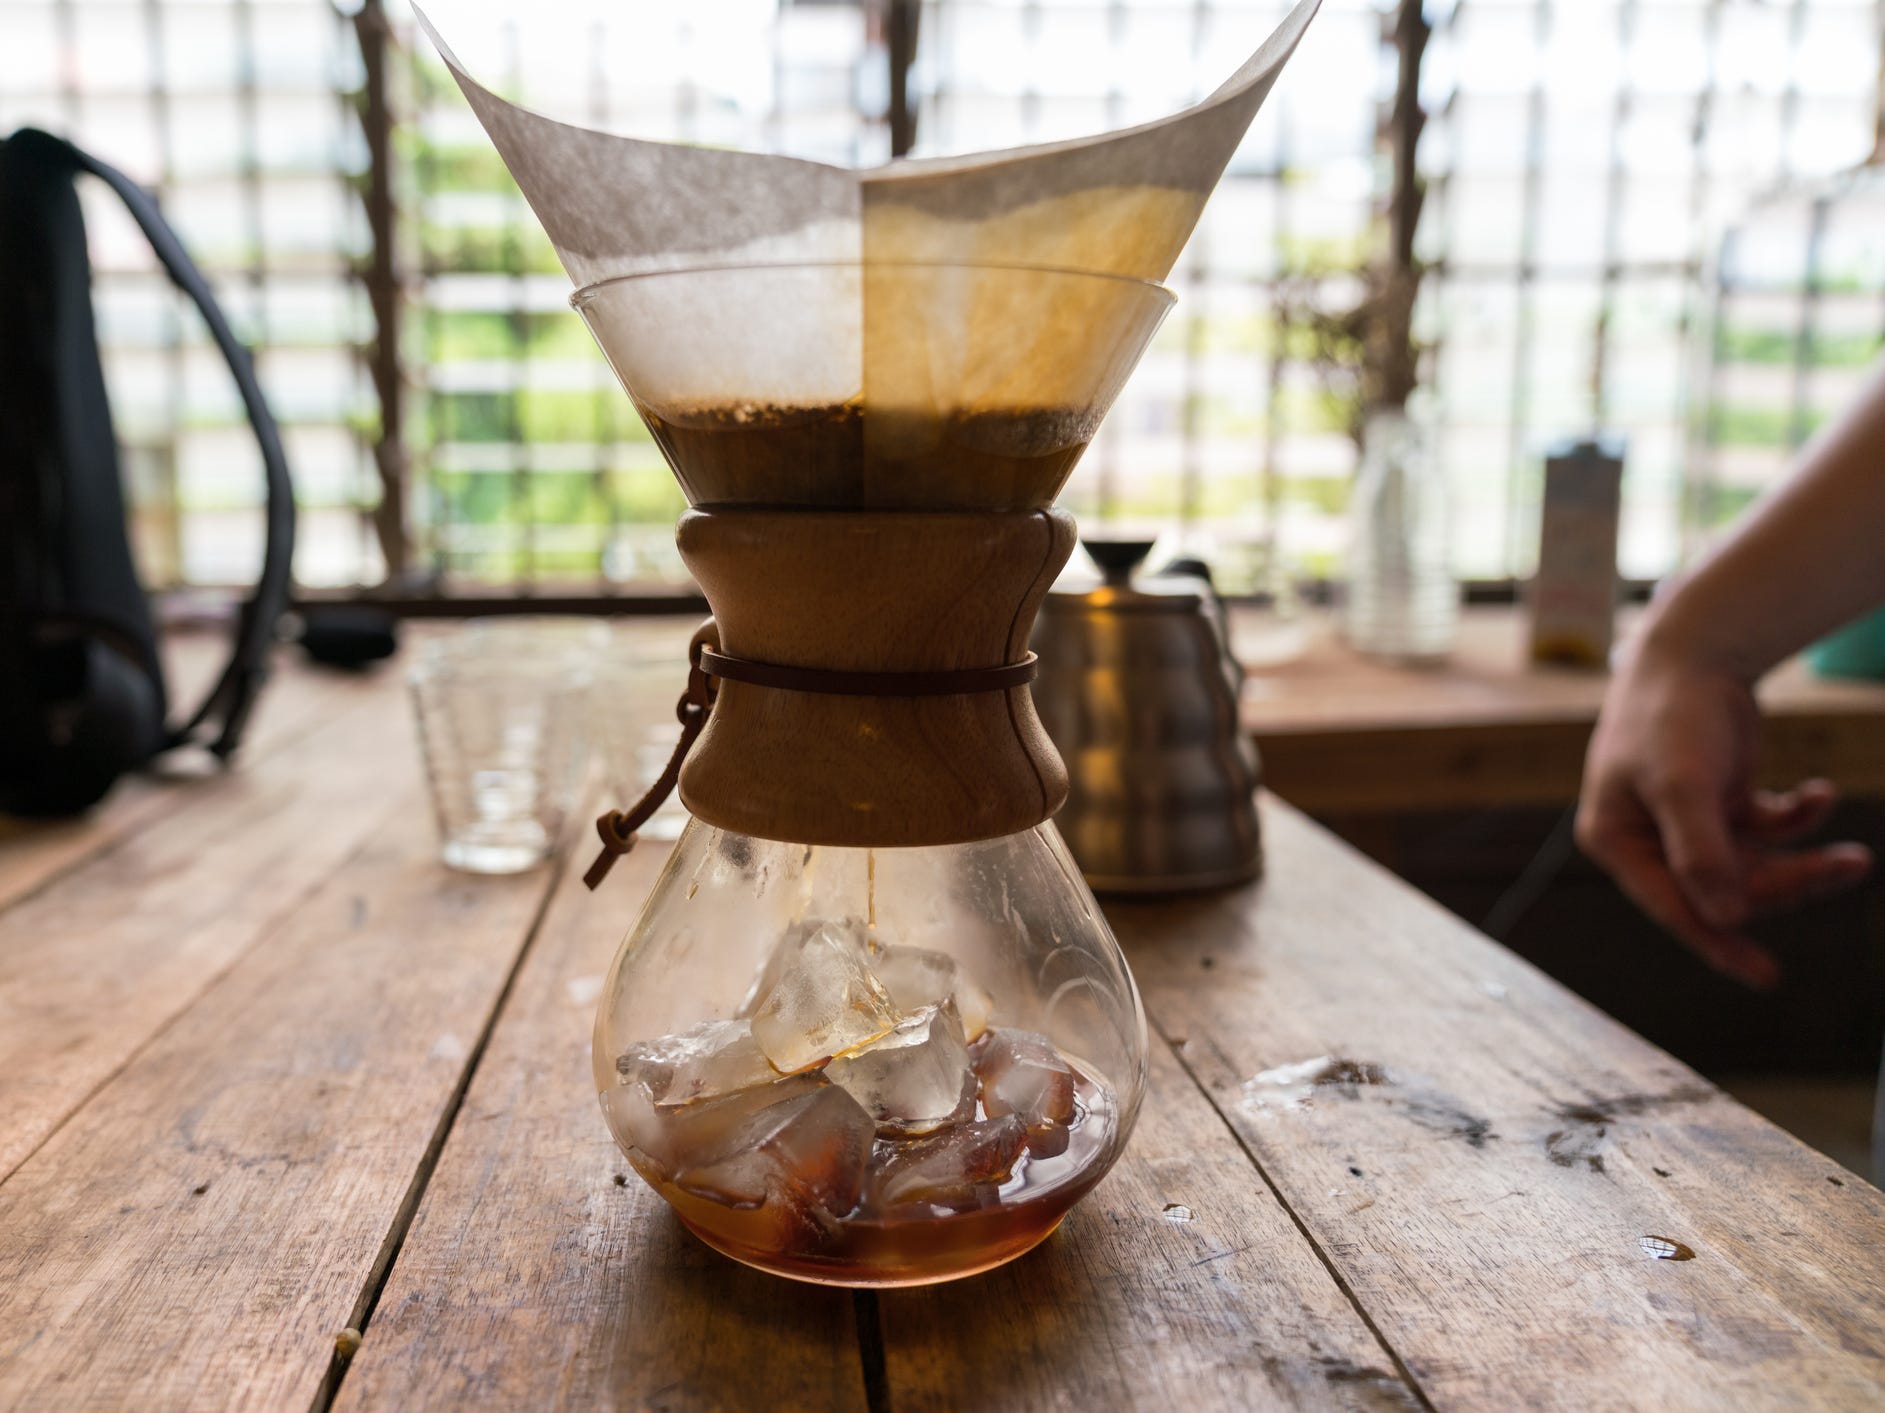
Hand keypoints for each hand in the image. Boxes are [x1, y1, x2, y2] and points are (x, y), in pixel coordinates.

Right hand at [1575, 634, 1872, 988]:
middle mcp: (1650, 841)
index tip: (1764, 976)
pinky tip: (1819, 794)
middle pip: (1725, 891)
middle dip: (1788, 883)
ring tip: (1856, 857)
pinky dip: (1800, 821)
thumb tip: (1725, 922)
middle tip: (1848, 867)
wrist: (1694, 649)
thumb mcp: (1683, 783)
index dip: (1718, 944)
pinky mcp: (1722, 805)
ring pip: (1755, 869)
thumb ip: (1702, 853)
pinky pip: (1768, 834)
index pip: (1672, 906)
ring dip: (1806, 863)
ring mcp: (1689, 825)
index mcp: (1619, 840)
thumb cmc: (1671, 714)